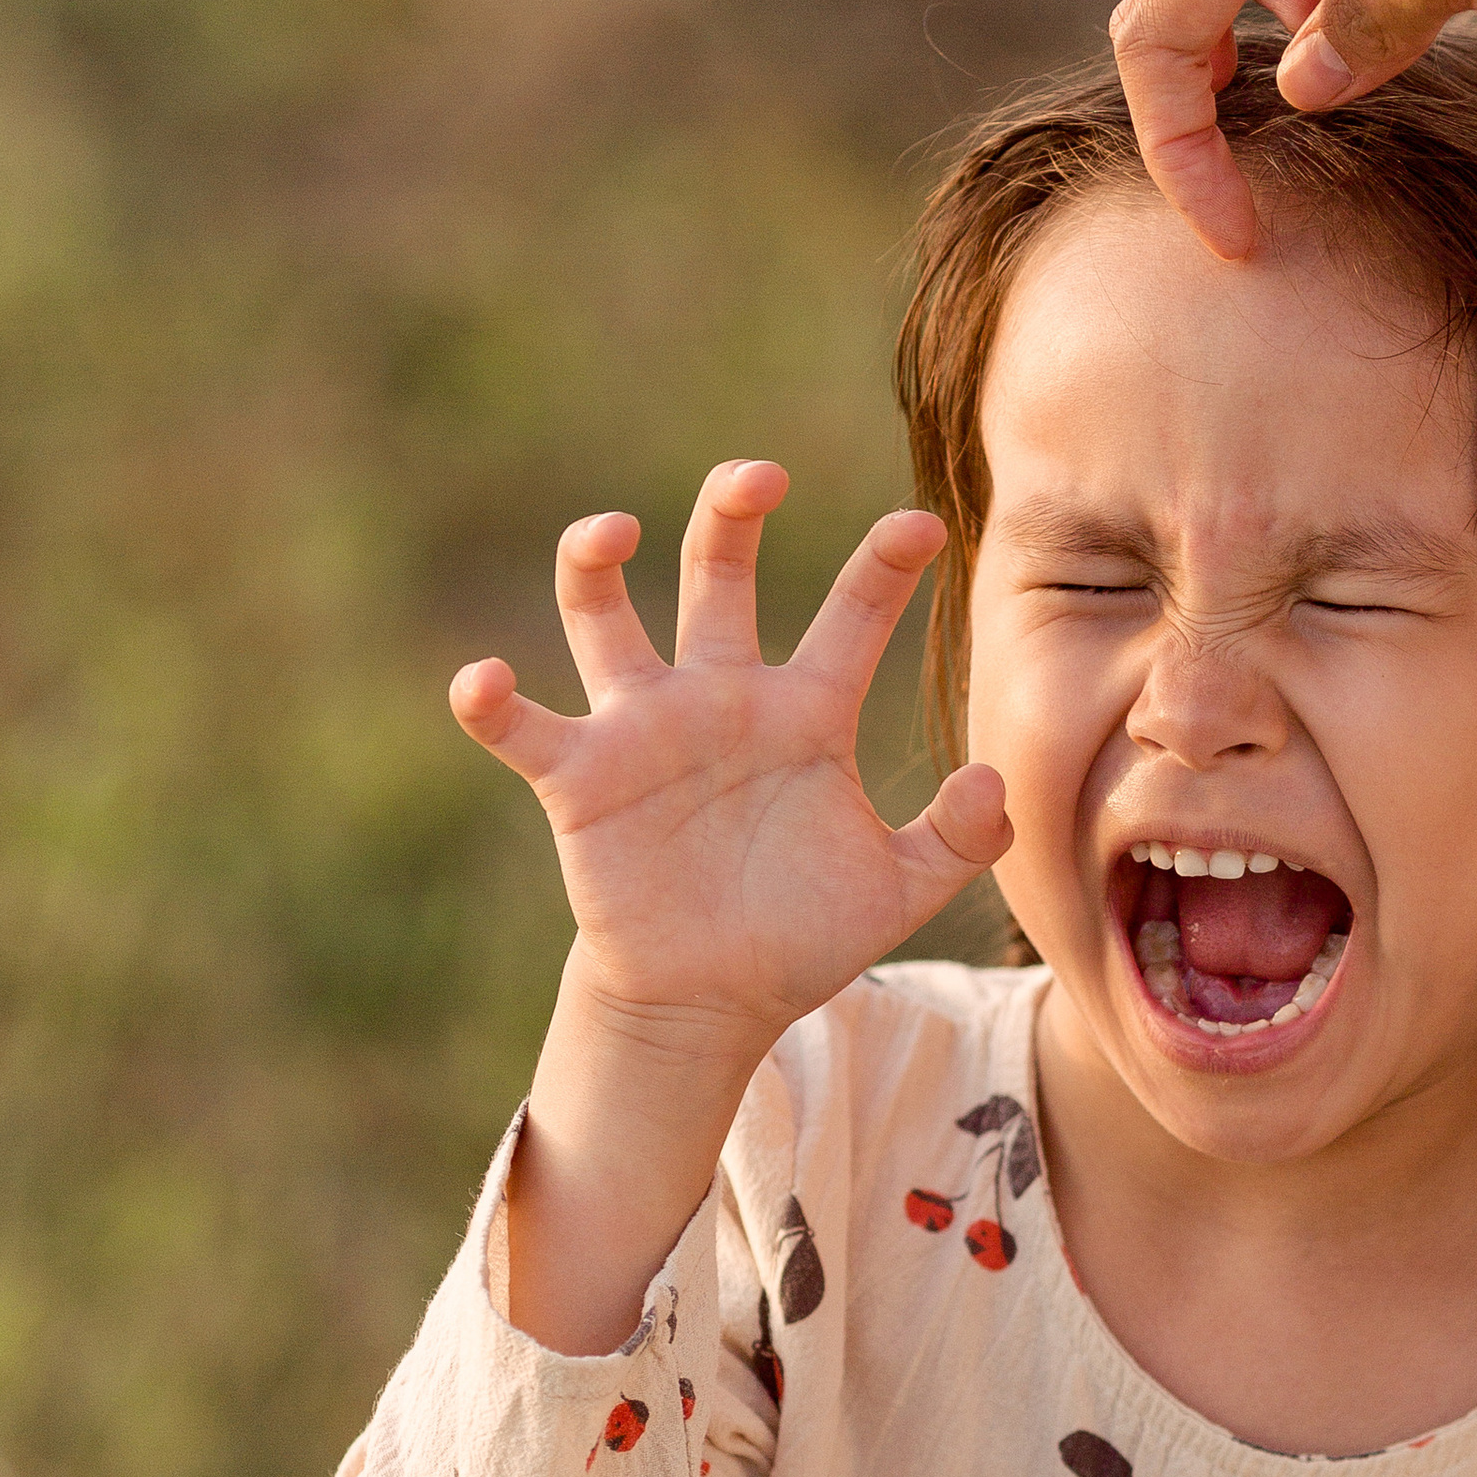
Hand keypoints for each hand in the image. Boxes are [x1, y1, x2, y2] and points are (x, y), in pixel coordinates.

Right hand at [454, 471, 1008, 1062]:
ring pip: (604, 616)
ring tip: (610, 532)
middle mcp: (720, 696)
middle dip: (730, 513)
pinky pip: (522, 728)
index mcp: (806, 710)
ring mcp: (644, 729)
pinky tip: (483, 681)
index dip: (883, 568)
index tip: (922, 528)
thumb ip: (958, 840)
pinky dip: (493, 702)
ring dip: (594, 565)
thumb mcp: (899, 892)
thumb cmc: (803, 932)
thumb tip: (993, 782)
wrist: (714, 1000)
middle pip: (716, 572)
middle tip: (759, 476)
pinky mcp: (580, 779)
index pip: (850, 616)